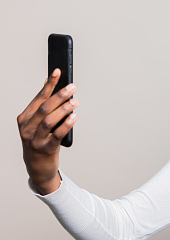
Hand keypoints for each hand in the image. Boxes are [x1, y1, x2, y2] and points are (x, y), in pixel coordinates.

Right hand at [17, 69, 78, 194]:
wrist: (38, 168)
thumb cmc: (40, 141)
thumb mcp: (38, 124)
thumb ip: (45, 107)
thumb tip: (53, 85)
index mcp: (24, 118)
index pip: (38, 98)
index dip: (49, 84)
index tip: (58, 71)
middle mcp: (27, 128)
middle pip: (44, 107)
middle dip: (59, 95)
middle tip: (72, 87)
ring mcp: (35, 139)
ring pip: (49, 120)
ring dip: (64, 109)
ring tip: (75, 102)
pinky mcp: (45, 149)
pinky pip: (57, 134)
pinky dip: (66, 124)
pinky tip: (74, 117)